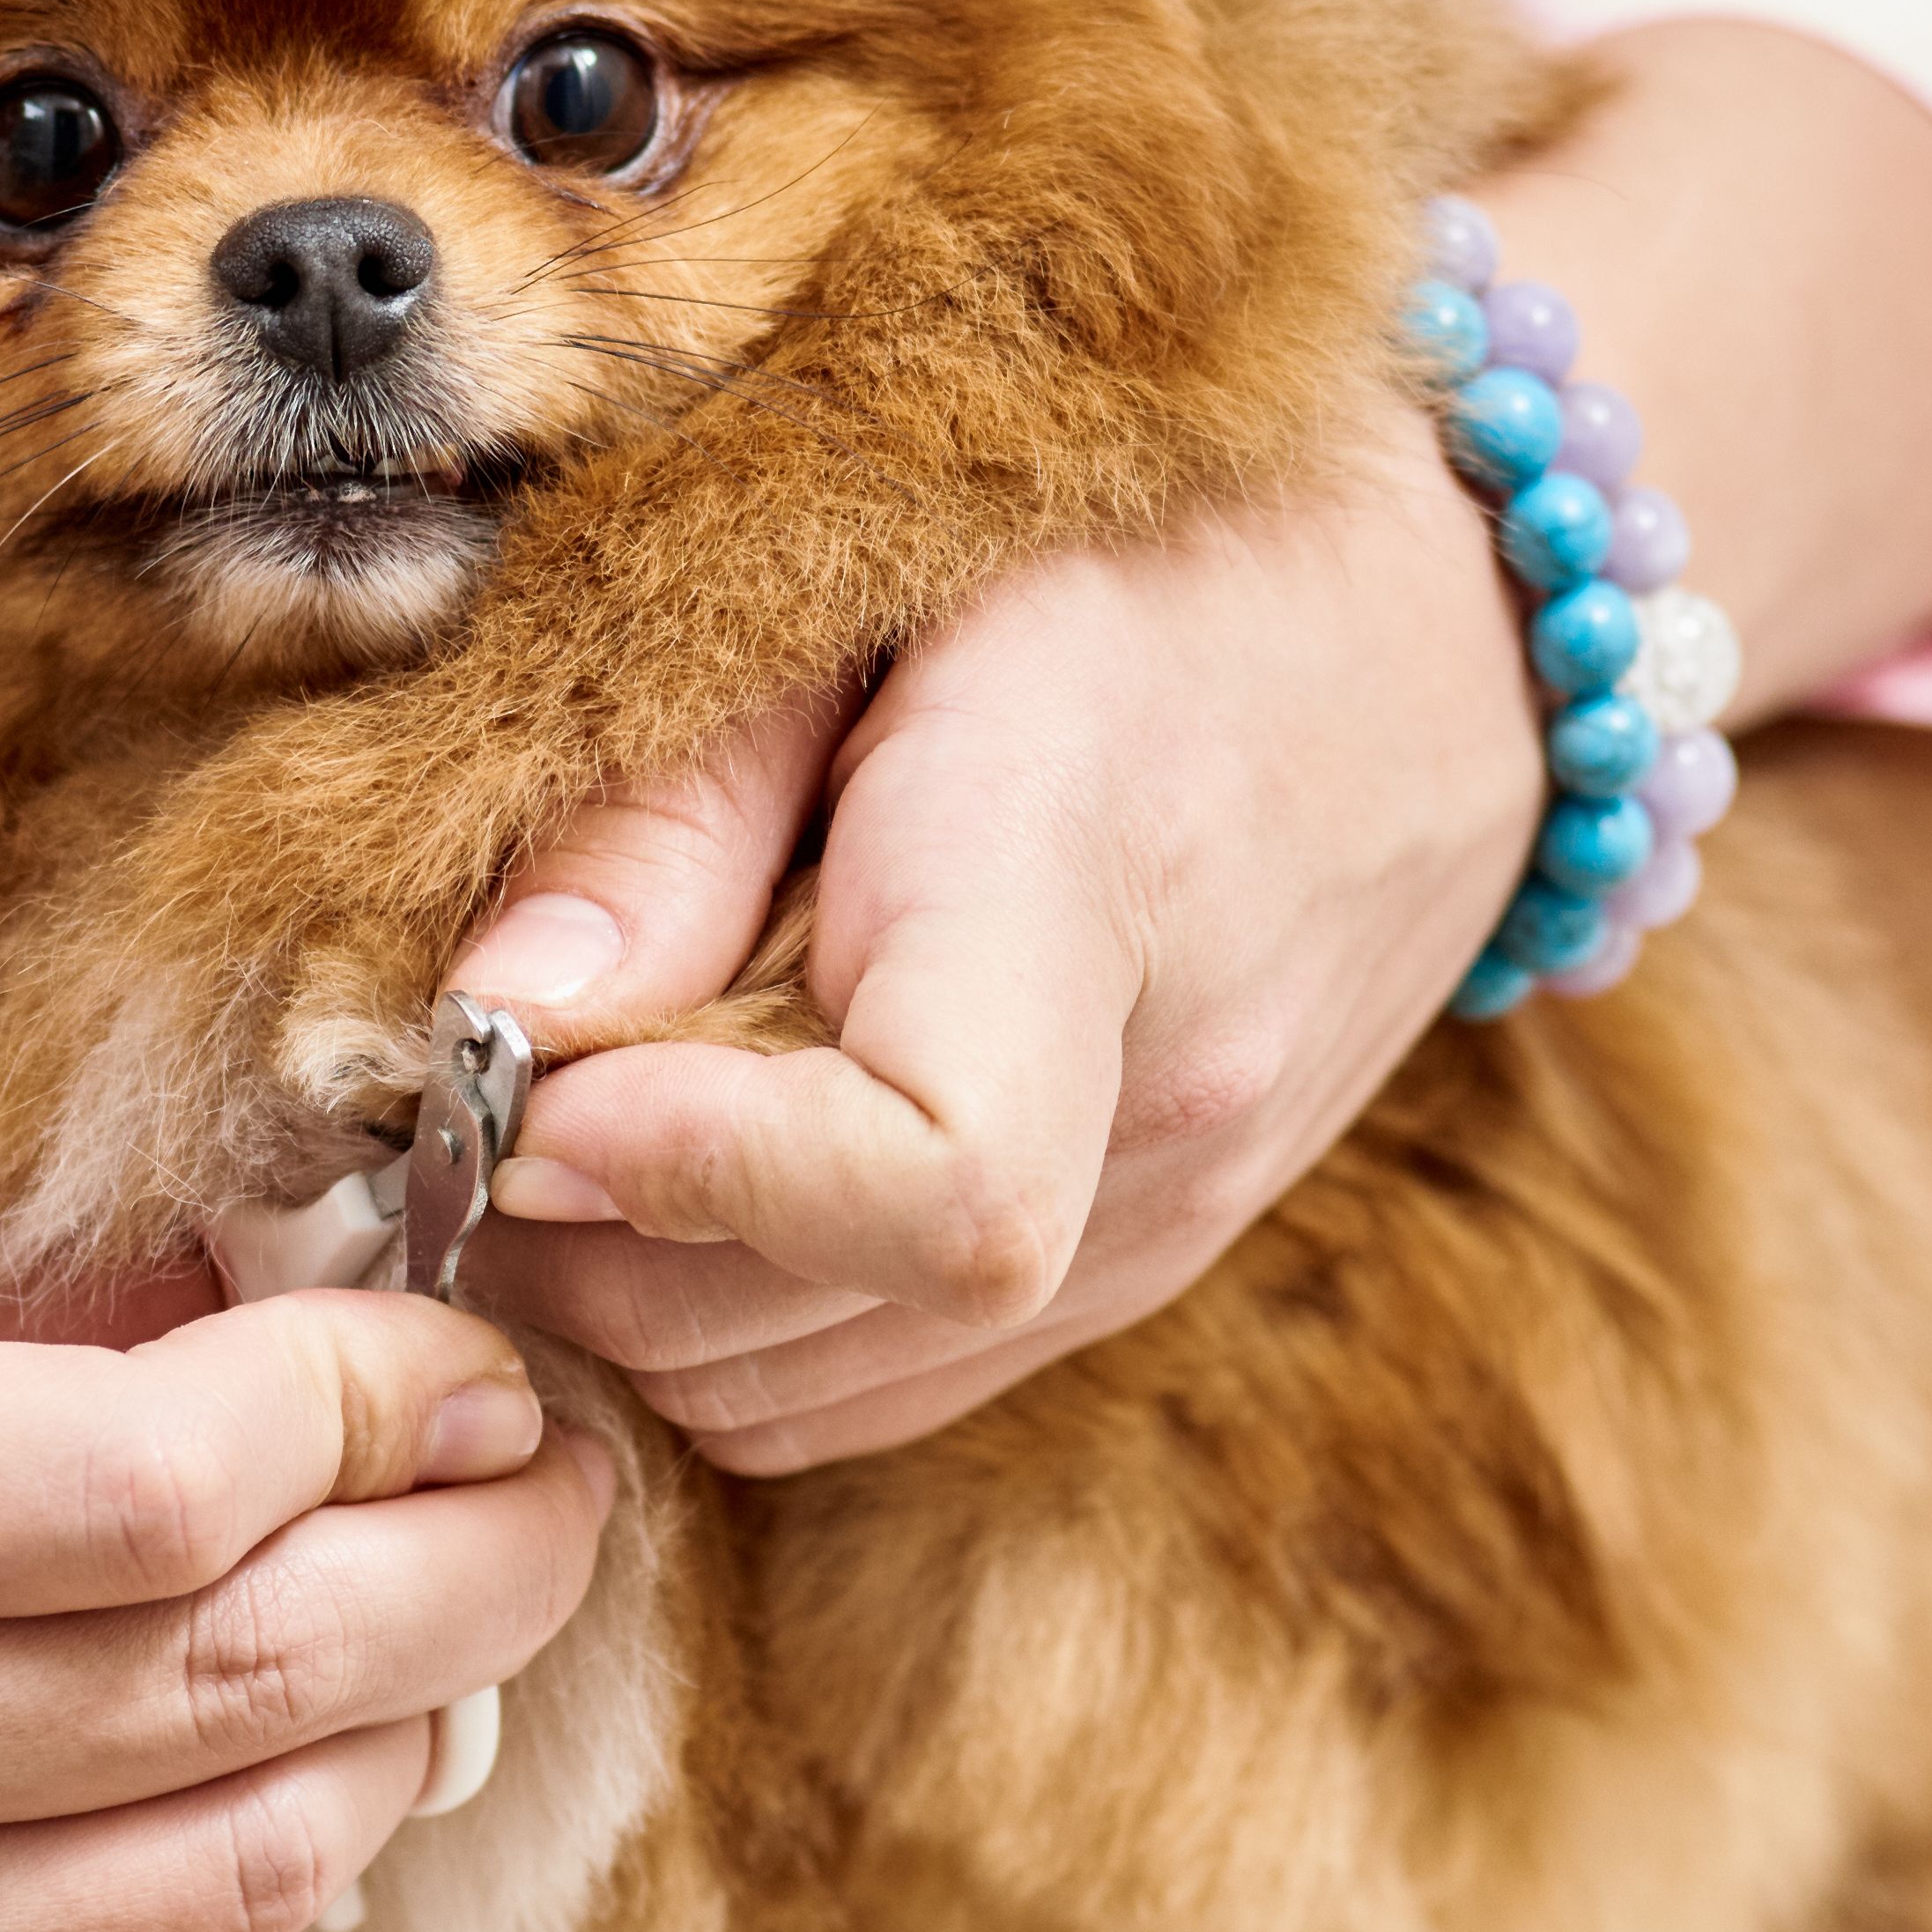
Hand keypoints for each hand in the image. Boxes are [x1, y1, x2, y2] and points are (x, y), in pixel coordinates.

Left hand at [445, 24, 1931, 1472]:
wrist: (1451, 626)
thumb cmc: (1139, 536)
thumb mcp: (878, 564)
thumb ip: (679, 798)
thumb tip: (485, 1026)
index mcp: (1086, 883)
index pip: (941, 1189)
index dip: (699, 1171)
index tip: (544, 1072)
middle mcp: (1160, 1105)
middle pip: (798, 1326)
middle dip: (572, 1234)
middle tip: (479, 1068)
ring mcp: (1176, 1213)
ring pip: (805, 1394)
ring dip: (637, 1289)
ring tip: (585, 1097)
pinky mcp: (1157, 1260)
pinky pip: (882, 1383)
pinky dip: (738, 1316)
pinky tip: (704, 1151)